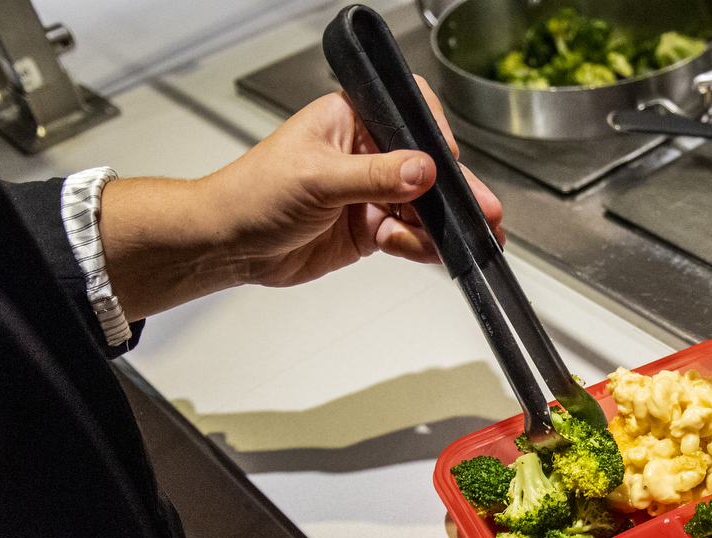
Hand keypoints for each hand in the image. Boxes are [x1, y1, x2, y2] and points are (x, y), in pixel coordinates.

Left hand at [208, 83, 503, 283]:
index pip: (408, 113)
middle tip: (483, 211)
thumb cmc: (252, 193)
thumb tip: (423, 169)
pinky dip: (421, 247)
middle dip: (455, 192)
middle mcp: (366, 154)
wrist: (228, 245)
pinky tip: (418, 250)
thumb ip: (376, 176)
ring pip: (424, 208)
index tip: (447, 163)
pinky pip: (411, 236)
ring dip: (439, 226)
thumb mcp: (317, 178)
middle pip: (427, 168)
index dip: (434, 137)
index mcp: (351, 120)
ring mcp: (371, 193)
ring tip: (451, 241)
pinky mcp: (371, 229)